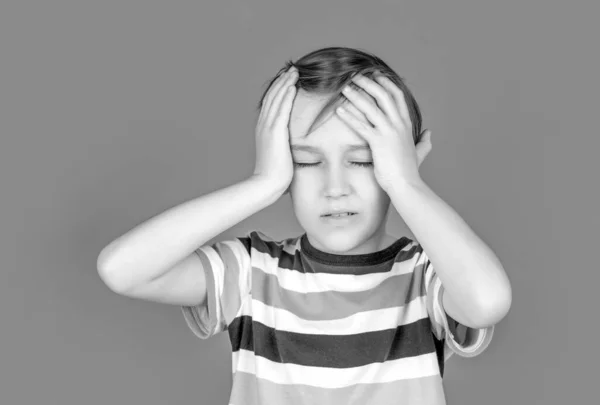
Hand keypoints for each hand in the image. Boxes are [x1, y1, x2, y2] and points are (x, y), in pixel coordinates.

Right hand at [252, 66, 297, 194]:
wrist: (266, 184)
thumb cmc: (275, 176)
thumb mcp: (280, 157)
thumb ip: (284, 147)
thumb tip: (293, 149)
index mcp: (264, 130)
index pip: (272, 104)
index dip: (279, 91)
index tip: (288, 80)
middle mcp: (263, 125)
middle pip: (273, 97)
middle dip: (283, 82)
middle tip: (292, 69)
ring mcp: (268, 127)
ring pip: (277, 99)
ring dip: (286, 83)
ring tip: (294, 71)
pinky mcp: (275, 131)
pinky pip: (282, 108)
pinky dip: (286, 95)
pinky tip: (293, 85)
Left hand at [335, 72, 431, 191]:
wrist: (406, 185)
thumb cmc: (409, 172)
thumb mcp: (420, 152)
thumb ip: (424, 142)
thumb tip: (429, 133)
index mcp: (406, 125)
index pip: (397, 96)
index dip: (386, 83)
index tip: (376, 74)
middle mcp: (398, 124)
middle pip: (383, 95)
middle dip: (369, 83)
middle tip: (355, 75)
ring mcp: (388, 132)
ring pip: (371, 107)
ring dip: (356, 95)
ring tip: (344, 88)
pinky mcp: (377, 142)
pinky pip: (360, 125)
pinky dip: (349, 116)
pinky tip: (339, 110)